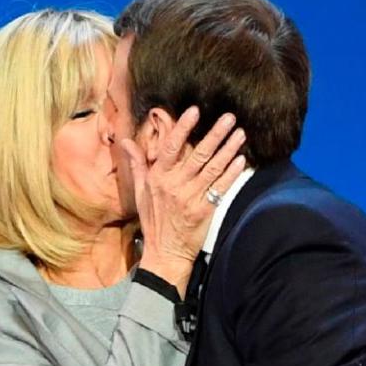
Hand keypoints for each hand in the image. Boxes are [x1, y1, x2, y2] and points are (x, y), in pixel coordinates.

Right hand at [120, 107, 245, 295]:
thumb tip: (125, 141)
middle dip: (215, 133)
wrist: (165, 254)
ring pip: (213, 168)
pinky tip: (241, 159)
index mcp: (158, 178)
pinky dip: (232, 173)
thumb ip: (136, 165)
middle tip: (230, 117)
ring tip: (240, 133)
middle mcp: (174, 186)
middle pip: (198, 154)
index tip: (195, 111)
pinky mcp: (204, 211)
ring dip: (228, 149)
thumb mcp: (139, 193)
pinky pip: (221, 187)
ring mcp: (190, 198)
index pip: (171, 147)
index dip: (183, 128)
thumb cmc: (153, 222)